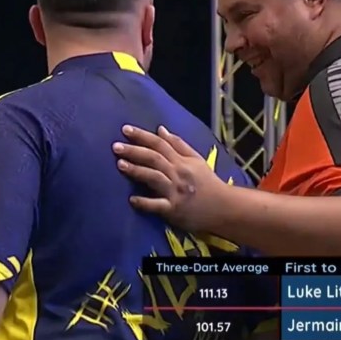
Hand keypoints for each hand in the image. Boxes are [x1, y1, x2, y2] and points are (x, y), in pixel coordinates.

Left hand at [112, 125, 229, 232]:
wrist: (224, 208)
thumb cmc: (208, 184)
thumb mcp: (197, 160)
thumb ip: (179, 145)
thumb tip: (160, 130)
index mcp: (182, 161)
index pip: (160, 144)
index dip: (142, 136)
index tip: (125, 129)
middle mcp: (178, 173)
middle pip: (154, 158)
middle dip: (134, 151)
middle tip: (116, 146)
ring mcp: (175, 192)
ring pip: (154, 177)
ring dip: (137, 170)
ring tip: (120, 164)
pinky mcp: (174, 210)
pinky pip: (158, 205)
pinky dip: (145, 202)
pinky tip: (132, 199)